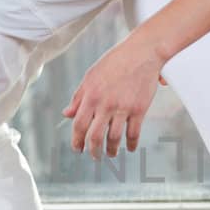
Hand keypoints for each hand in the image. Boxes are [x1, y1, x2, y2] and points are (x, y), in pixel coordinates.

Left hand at [63, 34, 165, 157]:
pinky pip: (133, 133)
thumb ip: (78, 96)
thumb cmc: (116, 62)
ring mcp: (123, 108)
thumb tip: (66, 113)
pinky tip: (129, 148)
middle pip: (95, 136)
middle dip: (93, 151)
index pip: (78, 125)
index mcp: (91, 95)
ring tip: (111, 154)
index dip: (76, 140)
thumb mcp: (91, 76)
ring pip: (114, 138)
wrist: (142, 52)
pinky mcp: (139, 109)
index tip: (78, 148)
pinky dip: (131, 144)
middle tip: (94, 156)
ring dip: (111, 150)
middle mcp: (105, 104)